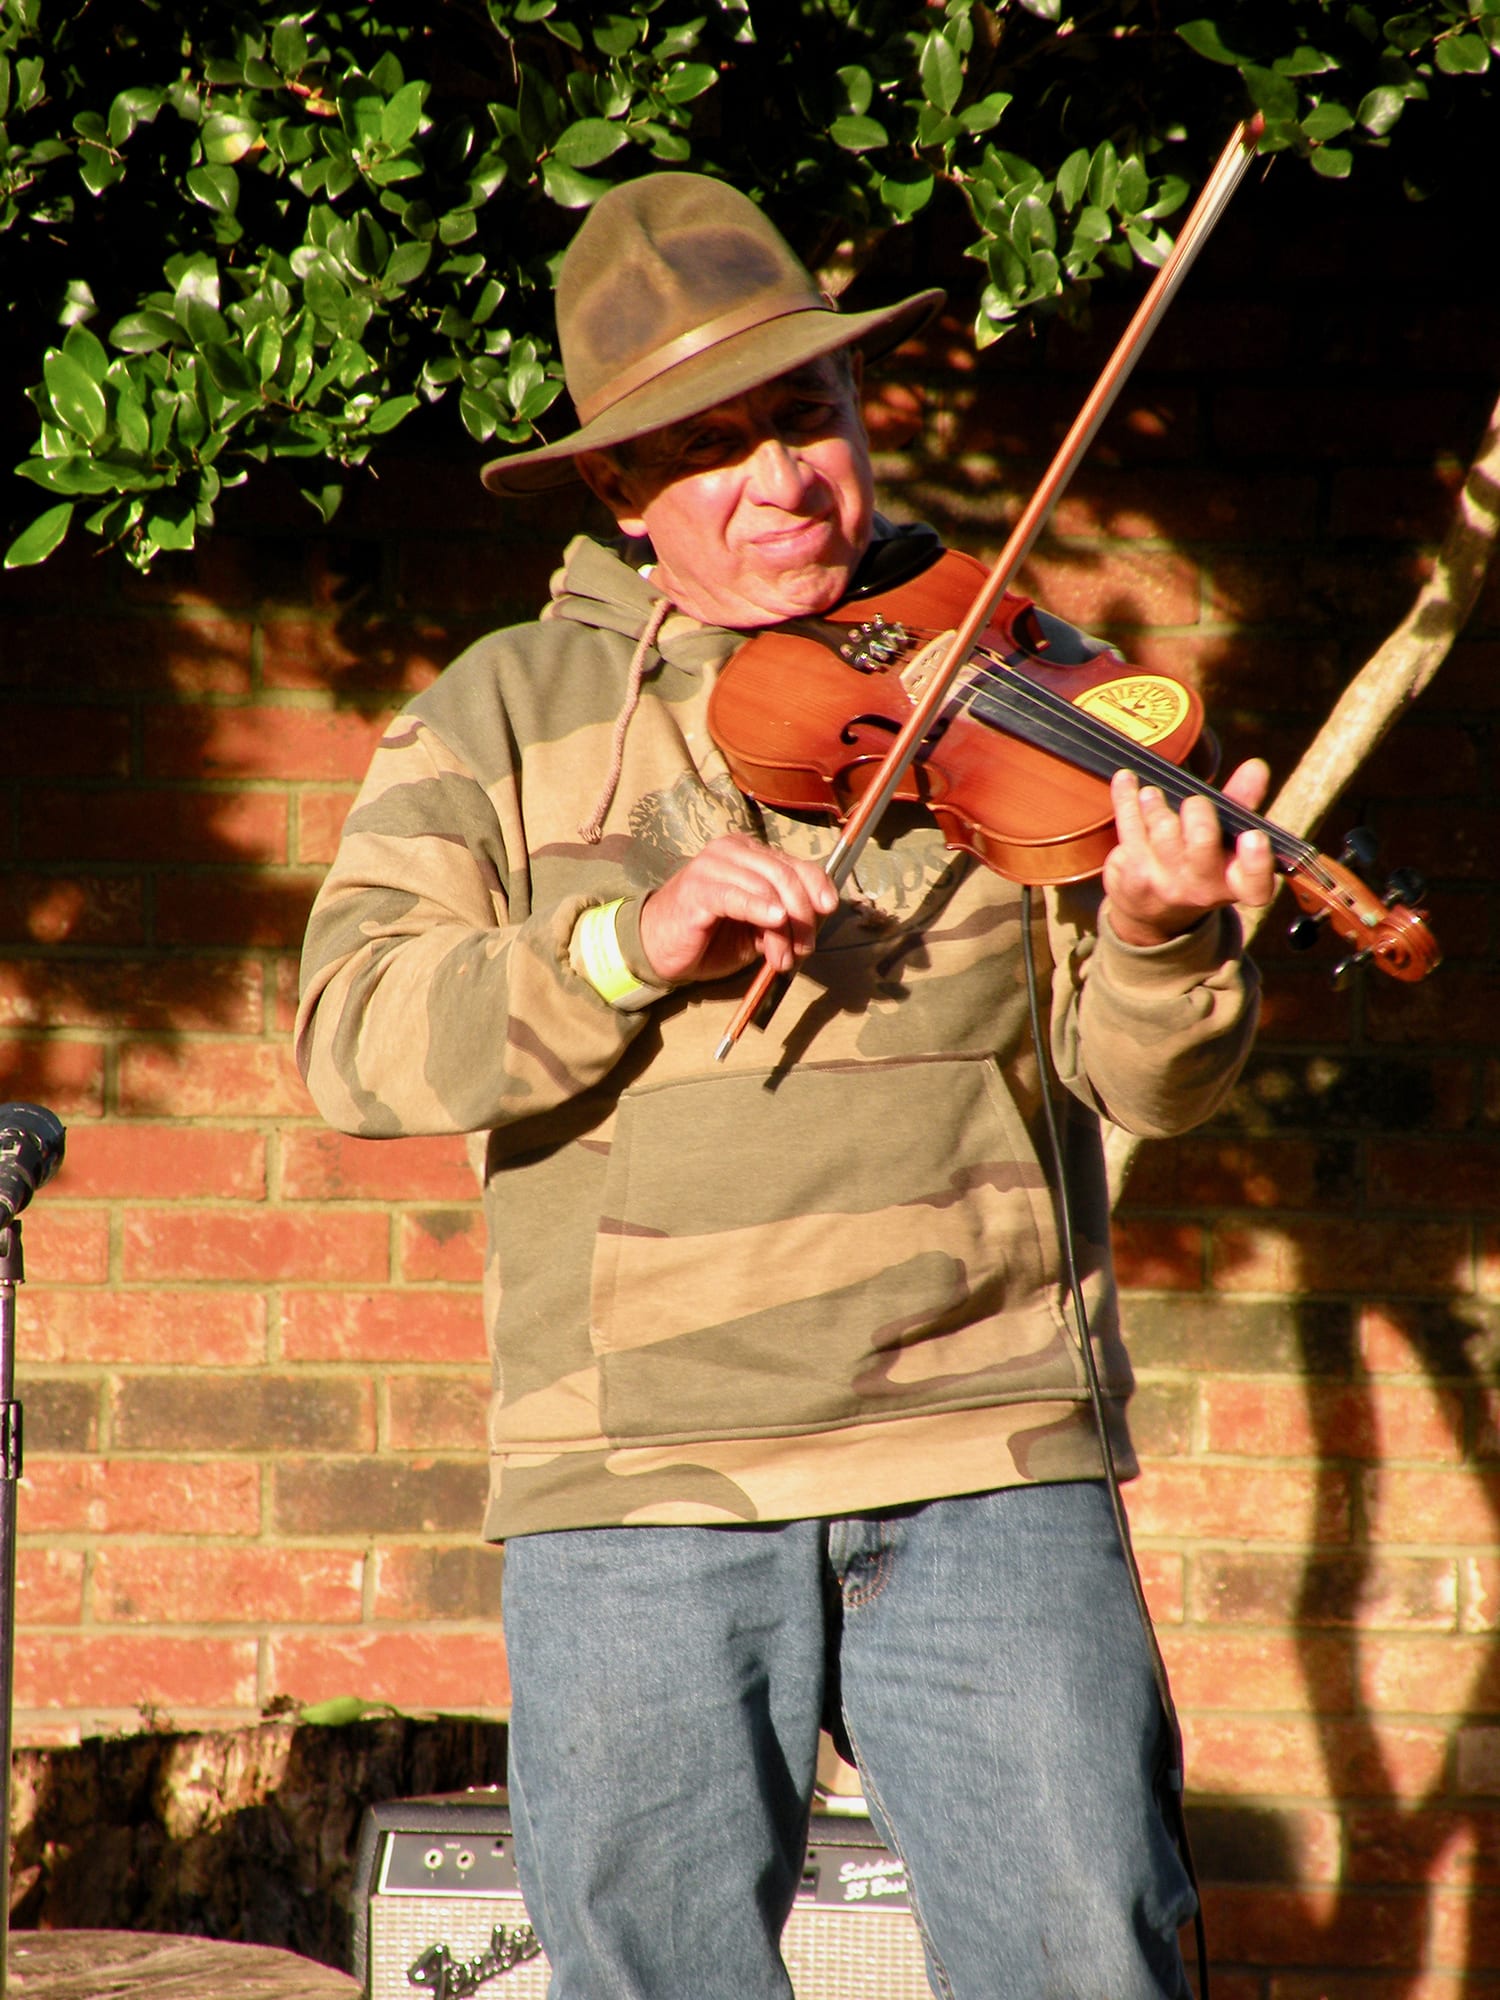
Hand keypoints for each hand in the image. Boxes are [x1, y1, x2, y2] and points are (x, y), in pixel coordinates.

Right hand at [637, 833, 839, 984]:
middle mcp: (732, 851)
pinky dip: (759, 909)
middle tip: (803, 950)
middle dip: (801, 916)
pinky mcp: (697, 889)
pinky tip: (774, 921)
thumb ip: (784, 917)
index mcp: (749, 853)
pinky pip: (736, 897)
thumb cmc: (710, 935)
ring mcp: (712, 866)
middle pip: (784, 875)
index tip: (828, 911)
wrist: (659, 947)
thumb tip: (817, 919)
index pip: (795, 863)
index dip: (817, 886)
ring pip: (765, 889)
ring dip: (782, 929)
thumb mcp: (758, 926)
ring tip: (781, 959)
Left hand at [1102, 759, 1276, 947]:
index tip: (1253, 836)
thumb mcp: (1225, 843)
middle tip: (1195, 802)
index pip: (1255, 884)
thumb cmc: (1198, 864)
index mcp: (1236, 883)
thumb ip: (1241, 805)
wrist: (1150, 914)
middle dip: (1198, 811)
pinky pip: (1130, 826)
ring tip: (1152, 794)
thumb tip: (1256, 766)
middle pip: (1202, 842)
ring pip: (1164, 831)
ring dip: (1157, 804)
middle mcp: (1203, 889)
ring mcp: (1166, 885)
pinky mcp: (1134, 876)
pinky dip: (1126, 797)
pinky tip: (1126, 779)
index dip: (1257, 862)